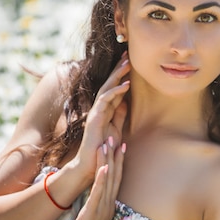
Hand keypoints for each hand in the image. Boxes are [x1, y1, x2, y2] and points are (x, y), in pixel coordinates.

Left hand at [62, 138, 124, 219]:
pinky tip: (104, 167)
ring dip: (110, 160)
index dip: (118, 162)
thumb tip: (95, 199)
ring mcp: (102, 207)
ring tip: (110, 143)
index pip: (115, 179)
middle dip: (116, 155)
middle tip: (117, 136)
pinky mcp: (93, 213)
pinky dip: (103, 179)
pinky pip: (99, 193)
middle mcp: (108, 203)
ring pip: (108, 180)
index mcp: (108, 204)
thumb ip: (95, 208)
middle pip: (115, 175)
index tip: (120, 145)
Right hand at [70, 52, 129, 181]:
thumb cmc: (102, 149)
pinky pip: (105, 101)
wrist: (90, 165)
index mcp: (105, 110)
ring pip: (106, 89)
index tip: (129, 62)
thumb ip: (119, 115)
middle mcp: (99, 109)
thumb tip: (126, 102)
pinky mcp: (94, 119)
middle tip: (127, 55)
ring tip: (128, 64)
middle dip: (118, 69)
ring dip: (117, 75)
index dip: (120, 75)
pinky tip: (126, 85)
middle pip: (109, 84)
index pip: (113, 88)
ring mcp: (96, 113)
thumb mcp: (116, 129)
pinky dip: (116, 91)